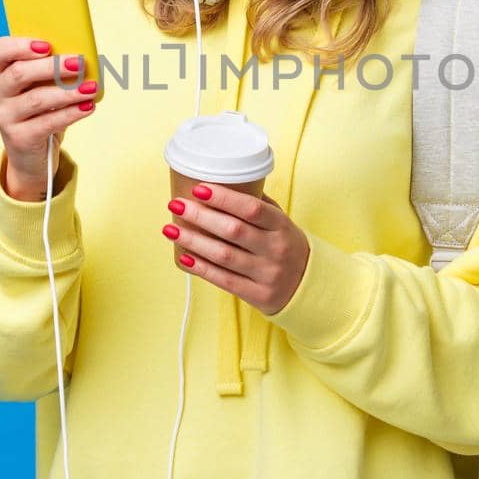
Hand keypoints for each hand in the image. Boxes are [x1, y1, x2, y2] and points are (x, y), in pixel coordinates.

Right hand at [0, 36, 99, 200]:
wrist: (30, 153)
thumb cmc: (41, 109)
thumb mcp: (41, 86)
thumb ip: (53, 70)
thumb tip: (82, 59)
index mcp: (0, 71)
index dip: (20, 46)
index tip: (47, 45)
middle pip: (19, 73)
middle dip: (52, 67)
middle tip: (80, 64)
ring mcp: (5, 116)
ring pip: (36, 99)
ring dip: (68, 92)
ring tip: (91, 88)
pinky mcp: (18, 138)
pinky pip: (47, 122)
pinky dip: (71, 113)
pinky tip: (88, 107)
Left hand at [163, 184, 309, 314]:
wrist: (308, 286)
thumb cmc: (286, 246)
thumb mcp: (282, 223)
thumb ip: (258, 206)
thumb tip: (223, 184)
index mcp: (281, 226)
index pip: (252, 209)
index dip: (224, 198)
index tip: (199, 189)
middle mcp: (275, 249)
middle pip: (233, 231)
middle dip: (200, 216)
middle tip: (176, 205)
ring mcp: (267, 274)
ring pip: (224, 256)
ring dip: (193, 241)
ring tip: (170, 229)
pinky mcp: (257, 295)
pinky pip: (224, 280)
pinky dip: (201, 268)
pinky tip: (184, 257)